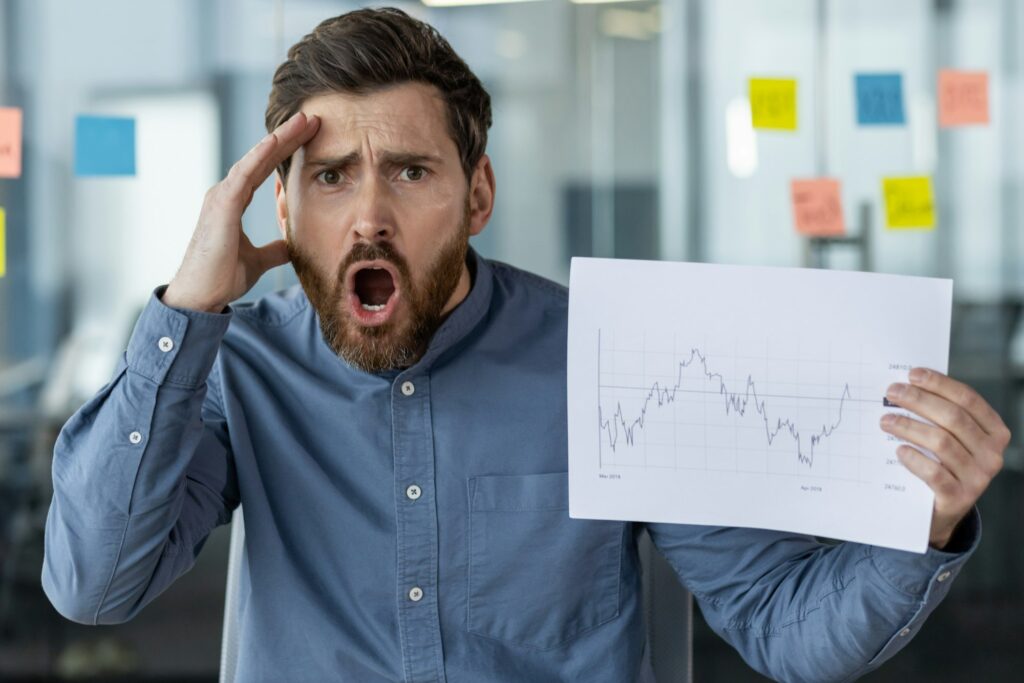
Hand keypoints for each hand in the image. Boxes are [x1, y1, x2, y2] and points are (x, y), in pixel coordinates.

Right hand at [163, 112, 320, 312]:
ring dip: (279, 139)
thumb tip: (291, 243)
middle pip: (262, 158)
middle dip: (287, 138)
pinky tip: (276, 141)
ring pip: (255, 160)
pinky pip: (244, 175)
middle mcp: (226, 193)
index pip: (265, 170)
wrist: (200, 296)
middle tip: (310, 119)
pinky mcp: (222, 206)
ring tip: (302, 122)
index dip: (286, 152)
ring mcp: (221, 197)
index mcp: (234, 202)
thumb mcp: (258, 260)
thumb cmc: (221, 277)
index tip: (308, 136)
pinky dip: (260, 156)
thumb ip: (274, 249)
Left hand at [880, 368, 1009, 548]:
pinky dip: (915, 459)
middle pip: (953, 418)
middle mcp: (992, 454)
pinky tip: (899, 450)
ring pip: (941, 443)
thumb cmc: (941, 463)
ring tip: (886, 420)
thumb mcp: (948, 437)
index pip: (968, 399)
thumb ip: (938, 415)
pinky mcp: (959, 498)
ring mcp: (978, 478)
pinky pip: (934, 473)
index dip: (940, 384)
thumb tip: (906, 385)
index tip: (912, 374)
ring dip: (909, 427)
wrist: (939, 512)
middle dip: (919, 401)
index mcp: (994, 432)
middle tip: (892, 392)